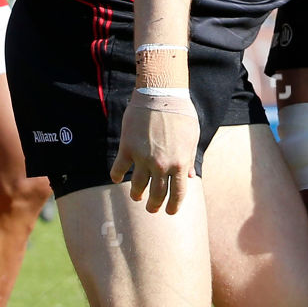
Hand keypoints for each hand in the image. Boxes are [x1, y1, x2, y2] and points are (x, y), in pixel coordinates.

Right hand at [110, 94, 199, 214]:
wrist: (161, 94)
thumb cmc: (180, 114)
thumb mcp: (191, 137)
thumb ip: (189, 159)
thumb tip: (190, 177)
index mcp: (180, 163)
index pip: (178, 194)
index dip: (173, 206)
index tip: (169, 212)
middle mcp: (162, 165)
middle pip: (157, 194)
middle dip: (154, 205)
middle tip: (151, 208)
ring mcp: (143, 158)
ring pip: (137, 186)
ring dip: (136, 194)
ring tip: (136, 196)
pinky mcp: (127, 148)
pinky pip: (118, 169)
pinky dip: (116, 176)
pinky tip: (117, 178)